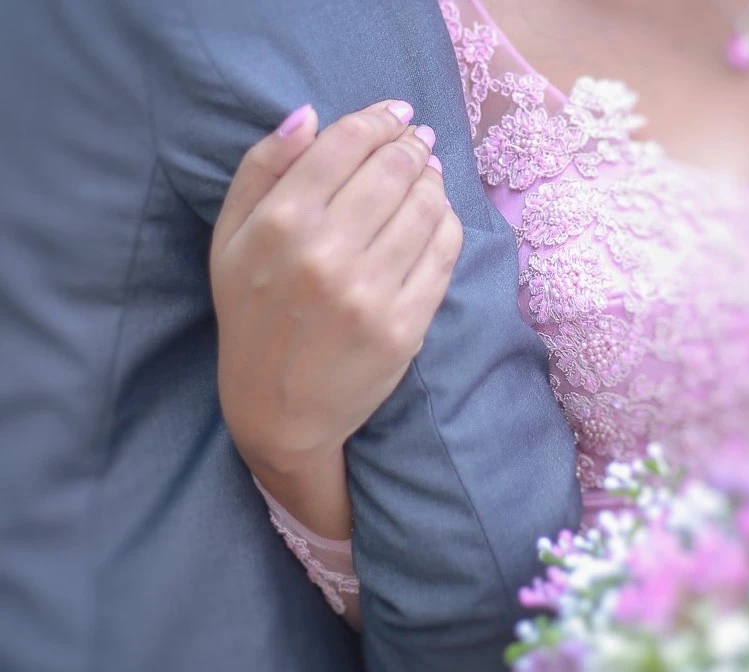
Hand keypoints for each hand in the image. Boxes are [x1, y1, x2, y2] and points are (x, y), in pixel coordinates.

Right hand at [210, 100, 461, 480]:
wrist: (277, 409)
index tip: (396, 113)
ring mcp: (371, 293)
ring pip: (426, 206)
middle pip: (394, 169)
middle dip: (411, 144)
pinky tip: (437, 215)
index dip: (379, 119)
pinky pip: (444, 253)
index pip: (348, 145)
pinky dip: (447, 222)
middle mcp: (328, 254)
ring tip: (428, 174)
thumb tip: (309, 114)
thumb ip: (261, 170)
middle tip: (417, 141)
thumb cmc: (250, 318)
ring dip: (433, 179)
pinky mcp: (406, 326)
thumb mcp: (229, 239)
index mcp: (281, 225)